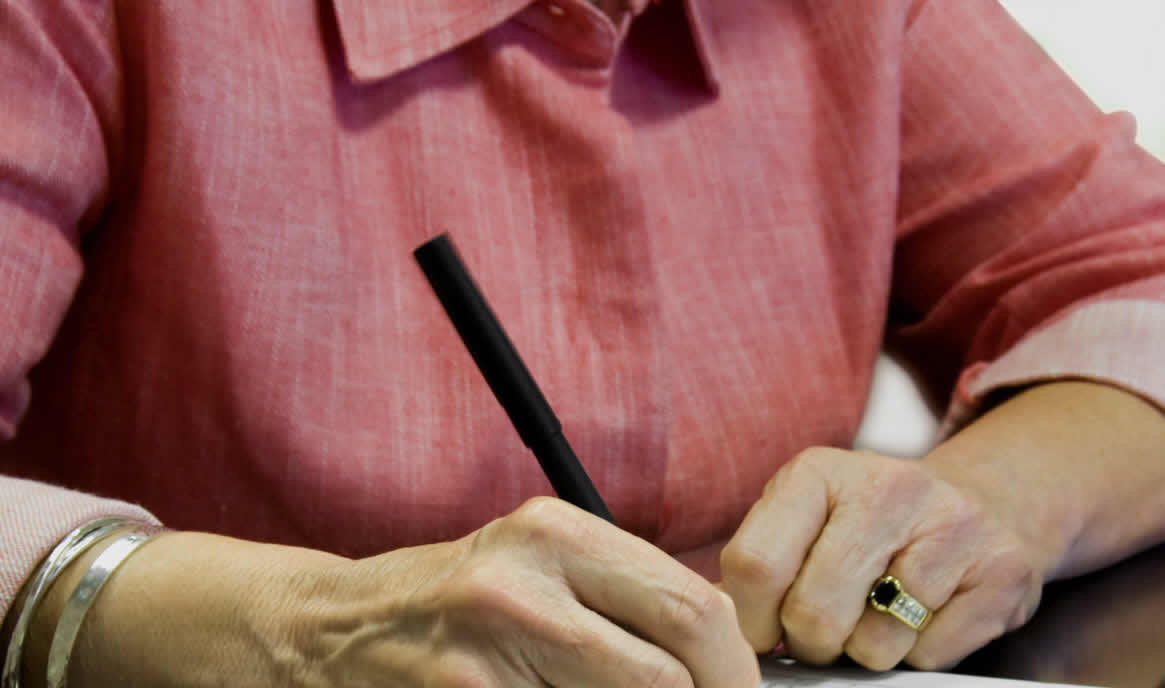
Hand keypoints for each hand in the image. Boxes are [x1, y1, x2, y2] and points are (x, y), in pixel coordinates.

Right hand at [57, 498, 758, 686]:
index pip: (690, 604)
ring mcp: (486, 653)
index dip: (735, 670)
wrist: (329, 628)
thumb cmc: (450, 599)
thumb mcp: (536, 567)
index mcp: (554, 532)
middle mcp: (521, 581)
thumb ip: (620, 596)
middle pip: (672, 667)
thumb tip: (716, 652)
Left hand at [719, 447, 1043, 670]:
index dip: (752, 618)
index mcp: (817, 472)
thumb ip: (760, 559)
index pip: (755, 565)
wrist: (984, 501)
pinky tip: (924, 612)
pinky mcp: (1001, 572)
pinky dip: (916, 651)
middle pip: (813, 613)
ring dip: (866, 648)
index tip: (764, 629)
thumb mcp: (805, 515)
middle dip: (811, 643)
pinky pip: (929, 655)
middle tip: (823, 631)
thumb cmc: (869, 521)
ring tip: (877, 612)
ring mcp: (950, 527)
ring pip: (873, 644)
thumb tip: (721, 617)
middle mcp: (885, 488)